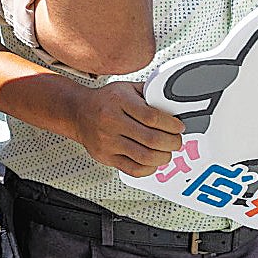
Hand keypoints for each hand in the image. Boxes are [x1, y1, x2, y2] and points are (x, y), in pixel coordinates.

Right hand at [68, 80, 185, 175]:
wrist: (78, 113)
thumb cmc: (106, 101)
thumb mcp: (127, 88)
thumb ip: (149, 93)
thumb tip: (174, 102)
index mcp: (119, 101)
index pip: (152, 117)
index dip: (171, 125)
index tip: (178, 126)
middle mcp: (111, 121)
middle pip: (152, 139)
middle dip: (172, 142)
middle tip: (176, 140)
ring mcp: (108, 142)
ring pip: (145, 157)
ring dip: (163, 156)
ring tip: (166, 151)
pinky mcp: (106, 157)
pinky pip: (134, 169)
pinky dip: (149, 168)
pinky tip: (152, 161)